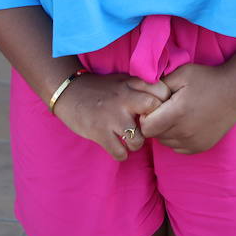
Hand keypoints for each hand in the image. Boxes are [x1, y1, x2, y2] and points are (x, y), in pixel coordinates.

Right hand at [52, 73, 170, 160]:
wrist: (69, 93)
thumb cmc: (101, 90)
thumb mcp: (123, 81)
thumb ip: (141, 88)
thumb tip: (166, 99)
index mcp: (131, 84)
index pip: (161, 93)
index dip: (165, 105)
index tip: (159, 112)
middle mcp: (124, 99)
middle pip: (155, 112)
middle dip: (154, 125)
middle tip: (147, 129)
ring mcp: (111, 117)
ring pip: (139, 140)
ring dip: (136, 144)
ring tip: (130, 140)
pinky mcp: (99, 132)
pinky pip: (120, 152)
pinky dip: (121, 154)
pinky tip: (118, 148)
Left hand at [139, 63, 235, 153]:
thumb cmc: (207, 79)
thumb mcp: (181, 73)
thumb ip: (159, 84)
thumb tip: (141, 92)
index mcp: (177, 113)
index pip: (146, 127)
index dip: (146, 116)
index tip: (154, 106)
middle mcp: (184, 132)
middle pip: (155, 135)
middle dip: (155, 123)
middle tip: (166, 109)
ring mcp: (194, 142)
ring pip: (166, 142)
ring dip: (166, 131)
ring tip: (177, 116)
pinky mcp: (201, 147)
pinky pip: (178, 147)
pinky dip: (177, 138)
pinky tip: (186, 124)